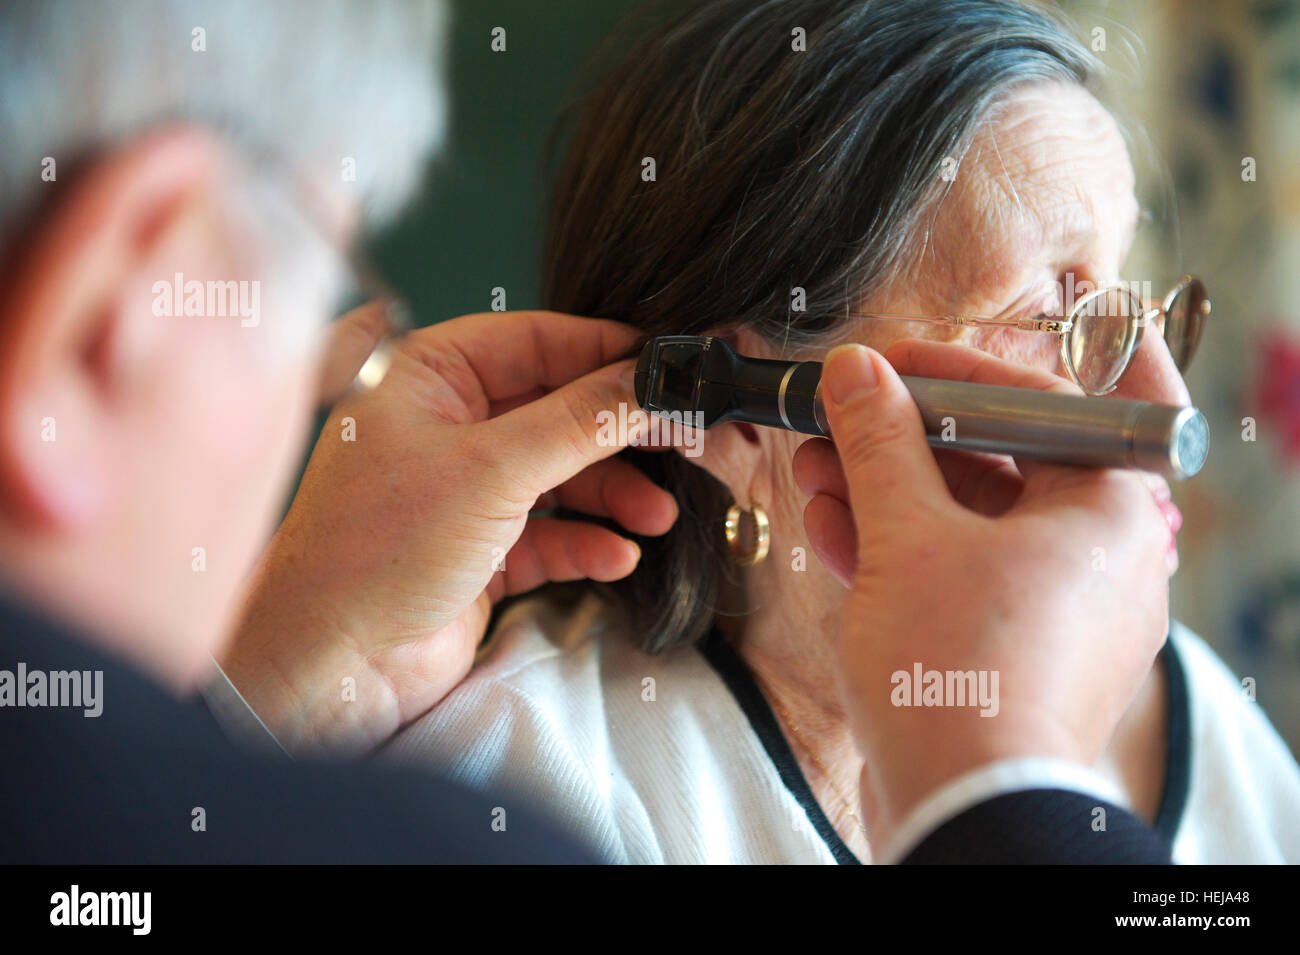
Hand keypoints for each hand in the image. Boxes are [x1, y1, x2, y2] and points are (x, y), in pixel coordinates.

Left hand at [221, 306, 675, 753]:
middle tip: (677, 441)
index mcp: (425, 376)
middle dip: (615, 434)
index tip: (665, 370)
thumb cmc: (374, 552)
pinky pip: (549, 533)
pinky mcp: (478, 550)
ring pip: (558, 474)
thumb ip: (578, 421)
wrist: (333, 666)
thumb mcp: (491, 470)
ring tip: (654, 516)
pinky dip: (585, 542)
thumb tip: (647, 382)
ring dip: (611, 494)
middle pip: (554, 409)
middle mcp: (443, 425)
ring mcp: (461, 490)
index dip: (603, 353)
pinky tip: (616, 557)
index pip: (533, 341)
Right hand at [792, 340, 1171, 848]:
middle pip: (996, 463)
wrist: (964, 813)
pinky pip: (958, 578)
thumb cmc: (961, 676)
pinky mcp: (1013, 653)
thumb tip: (855, 373)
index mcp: (1110, 508)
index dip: (958, 372)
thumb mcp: (908, 535)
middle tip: (837, 415)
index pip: (1042, 402)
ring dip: (884, 492)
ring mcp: (1056, 609)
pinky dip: (897, 552)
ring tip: (812, 466)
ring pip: (967, 524)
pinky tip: (828, 526)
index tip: (891, 361)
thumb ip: (881, 442)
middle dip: (901, 439)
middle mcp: (1098, 556)